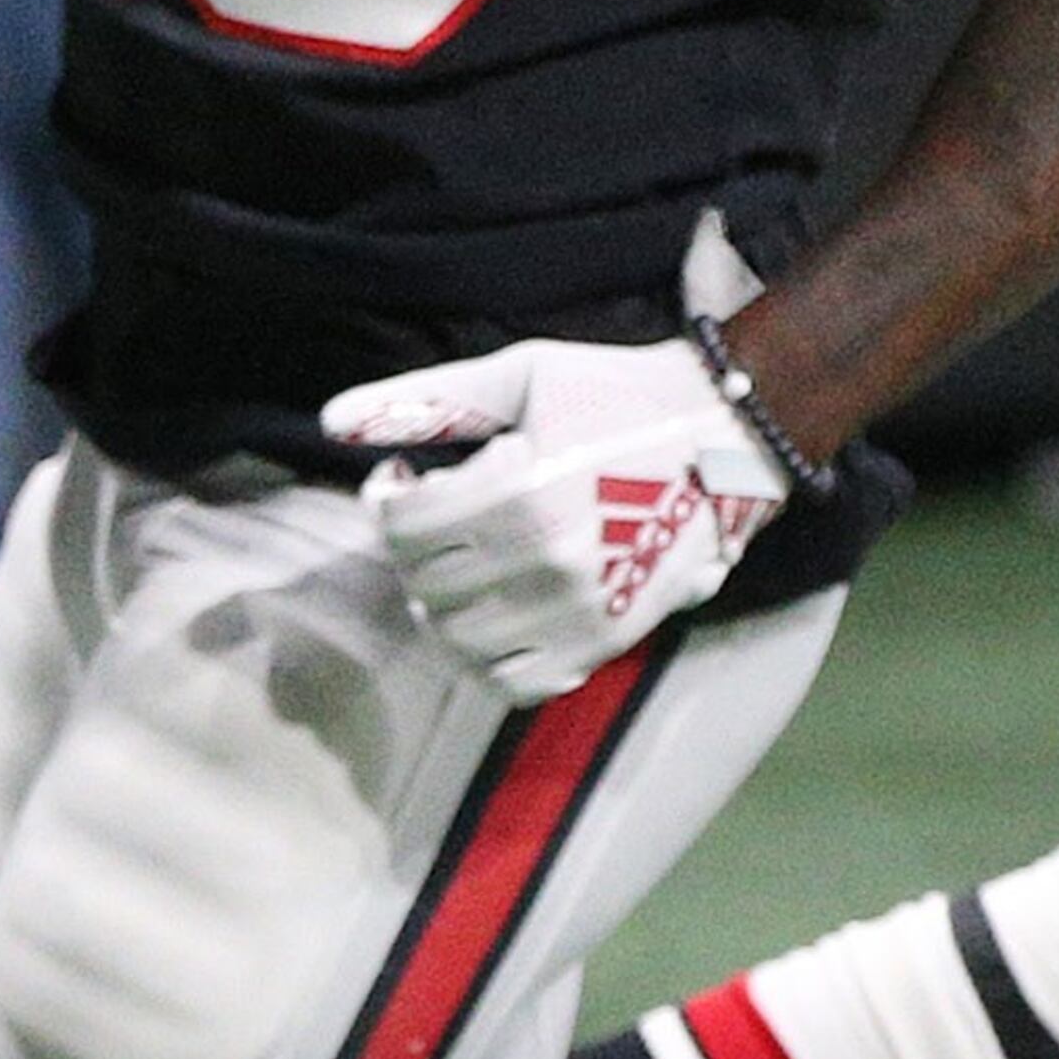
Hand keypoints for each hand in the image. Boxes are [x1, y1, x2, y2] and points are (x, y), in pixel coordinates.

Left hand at [323, 333, 787, 704]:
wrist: (727, 435)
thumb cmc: (617, 393)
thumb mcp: (521, 375)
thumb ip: (425, 400)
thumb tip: (330, 421)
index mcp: (521, 490)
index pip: (402, 528)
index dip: (385, 499)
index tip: (403, 476)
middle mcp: (547, 561)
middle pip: (422, 584)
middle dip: (411, 548)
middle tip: (432, 516)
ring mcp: (578, 610)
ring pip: (456, 641)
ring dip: (439, 602)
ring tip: (460, 563)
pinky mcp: (605, 640)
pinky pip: (514, 683)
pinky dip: (485, 656)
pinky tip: (493, 609)